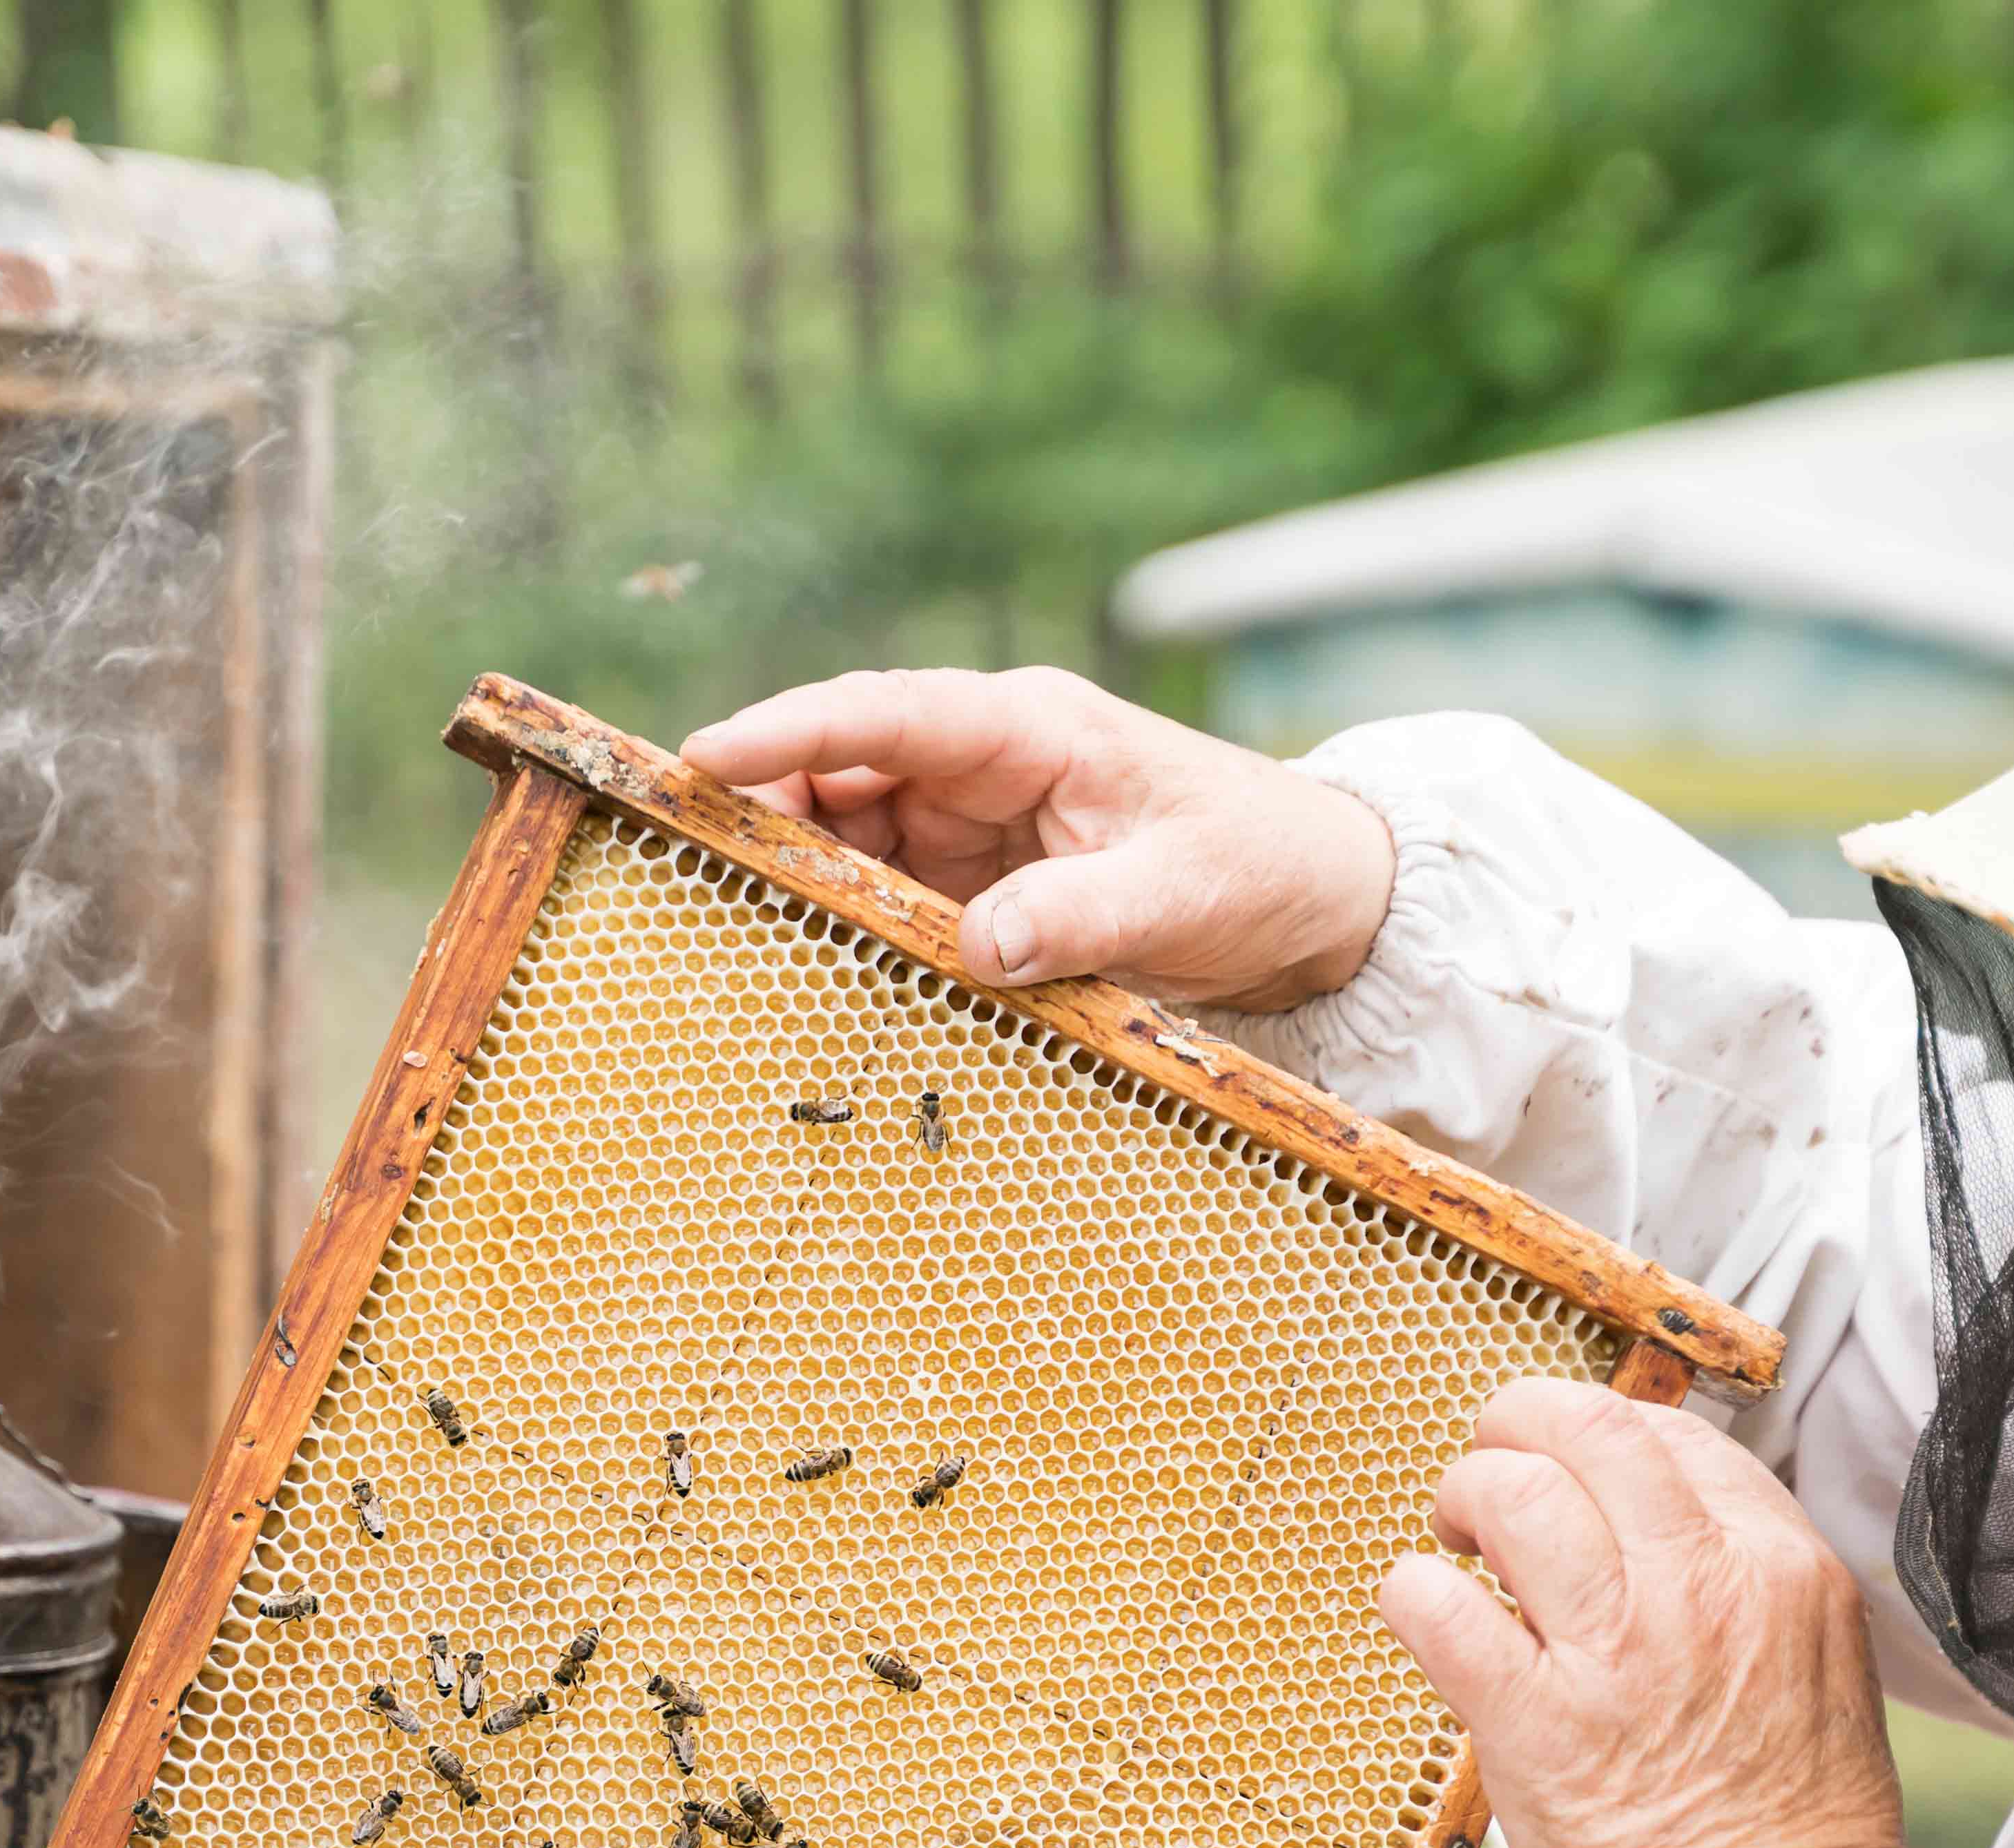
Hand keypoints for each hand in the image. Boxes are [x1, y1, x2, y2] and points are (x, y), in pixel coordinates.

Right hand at [675, 667, 1395, 1010]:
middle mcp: (988, 766)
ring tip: (738, 924)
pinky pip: (893, 898)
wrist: (1318, 900)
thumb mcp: (1182, 893)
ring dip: (804, 880)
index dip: (790, 731)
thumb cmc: (1261, 866)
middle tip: (696, 866)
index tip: (707, 756)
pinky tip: (815, 966)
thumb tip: (980, 947)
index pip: (888, 714)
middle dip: (769, 813)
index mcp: (1030, 730)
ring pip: (854, 838)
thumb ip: (1083, 917)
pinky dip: (853, 927)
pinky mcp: (984, 887)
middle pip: (845, 774)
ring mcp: (979, 826)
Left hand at [1379, 1382, 1911, 1847]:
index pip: (1672, 1435)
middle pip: (1588, 1425)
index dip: (1601, 1439)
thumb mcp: (1812, 1662)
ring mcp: (1617, 1651)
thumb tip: (1635, 1520)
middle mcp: (1704, 1586)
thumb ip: (1733, 1579)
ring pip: (1510, 1491)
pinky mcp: (1534, 1723)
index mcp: (1782, 1566)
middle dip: (1517, 1427)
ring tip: (1460, 1546)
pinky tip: (1430, 1617)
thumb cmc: (1788, 1824)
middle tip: (1493, 1476)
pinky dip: (1413, 1594)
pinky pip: (1437, 1606)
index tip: (1570, 1475)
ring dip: (1464, 1498)